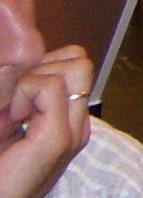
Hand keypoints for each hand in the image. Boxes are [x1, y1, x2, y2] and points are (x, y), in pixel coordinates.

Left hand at [0, 47, 92, 197]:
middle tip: (17, 100)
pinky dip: (26, 92)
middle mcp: (77, 123)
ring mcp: (72, 130)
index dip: (45, 65)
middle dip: (43, 67)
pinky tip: (13, 118)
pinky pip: (50, 86)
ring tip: (14, 110)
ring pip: (75, 65)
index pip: (75, 64)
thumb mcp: (7, 122)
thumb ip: (19, 94)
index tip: (17, 95)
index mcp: (66, 120)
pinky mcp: (58, 137)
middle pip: (80, 59)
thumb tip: (15, 63)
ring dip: (35, 78)